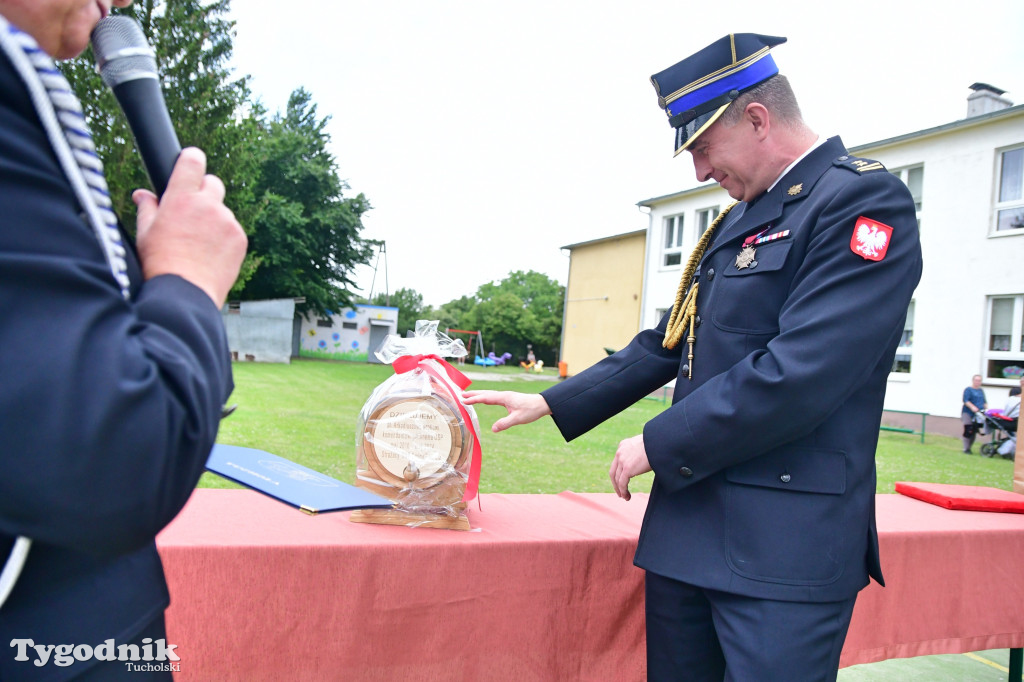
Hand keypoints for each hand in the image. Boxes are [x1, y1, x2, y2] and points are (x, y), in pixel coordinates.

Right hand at [133, 147, 246, 307]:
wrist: (185, 292)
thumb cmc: (160, 263)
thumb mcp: (145, 232)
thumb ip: (147, 208)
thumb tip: (142, 194)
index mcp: (181, 198)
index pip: (192, 161)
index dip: (191, 159)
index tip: (190, 162)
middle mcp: (208, 205)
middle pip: (213, 182)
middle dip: (204, 191)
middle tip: (192, 209)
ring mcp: (227, 221)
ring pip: (223, 210)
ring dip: (213, 218)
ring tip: (199, 242)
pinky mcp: (240, 238)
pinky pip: (233, 229)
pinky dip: (224, 236)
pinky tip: (210, 253)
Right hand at [461, 390, 550, 431]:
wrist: (542, 404)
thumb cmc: (531, 410)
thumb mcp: (518, 419)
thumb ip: (505, 423)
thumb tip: (493, 429)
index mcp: (504, 398)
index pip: (485, 398)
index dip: (474, 399)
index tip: (463, 400)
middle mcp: (503, 395)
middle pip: (485, 393)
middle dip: (473, 394)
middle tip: (461, 394)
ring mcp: (506, 396)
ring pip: (489, 394)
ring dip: (478, 394)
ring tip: (469, 395)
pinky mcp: (509, 399)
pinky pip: (493, 397)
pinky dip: (485, 396)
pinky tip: (485, 399)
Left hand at [609, 434, 651, 500]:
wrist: (660, 443)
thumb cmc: (657, 445)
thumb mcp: (644, 446)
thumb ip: (640, 453)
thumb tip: (645, 461)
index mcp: (623, 445)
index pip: (617, 461)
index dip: (618, 473)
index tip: (622, 480)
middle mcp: (620, 452)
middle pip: (614, 471)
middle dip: (616, 483)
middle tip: (620, 491)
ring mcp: (622, 460)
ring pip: (617, 479)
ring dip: (620, 490)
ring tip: (625, 497)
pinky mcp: (627, 468)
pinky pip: (622, 483)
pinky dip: (623, 491)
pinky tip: (626, 497)